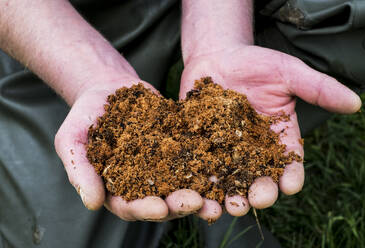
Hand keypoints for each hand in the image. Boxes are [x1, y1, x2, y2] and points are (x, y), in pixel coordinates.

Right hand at [54, 76, 203, 220]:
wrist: (108, 88)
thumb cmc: (84, 116)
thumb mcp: (71, 139)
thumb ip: (80, 170)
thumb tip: (92, 203)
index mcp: (116, 189)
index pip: (131, 206)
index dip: (146, 209)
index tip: (160, 207)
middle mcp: (142, 183)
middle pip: (164, 201)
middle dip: (180, 204)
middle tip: (197, 203)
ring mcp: (163, 166)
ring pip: (183, 184)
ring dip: (201, 193)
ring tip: (216, 198)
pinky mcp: (178, 147)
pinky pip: (195, 157)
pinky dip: (208, 164)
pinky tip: (222, 167)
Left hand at [179, 45, 360, 219]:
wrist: (218, 56)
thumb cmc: (256, 63)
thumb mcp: (289, 73)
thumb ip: (318, 88)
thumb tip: (354, 103)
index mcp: (278, 138)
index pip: (290, 163)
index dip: (292, 176)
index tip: (290, 185)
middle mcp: (253, 150)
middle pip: (260, 178)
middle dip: (260, 192)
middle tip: (256, 200)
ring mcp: (225, 150)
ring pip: (230, 180)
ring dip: (230, 195)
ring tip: (229, 205)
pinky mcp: (201, 145)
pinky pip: (200, 166)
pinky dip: (200, 181)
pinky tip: (199, 191)